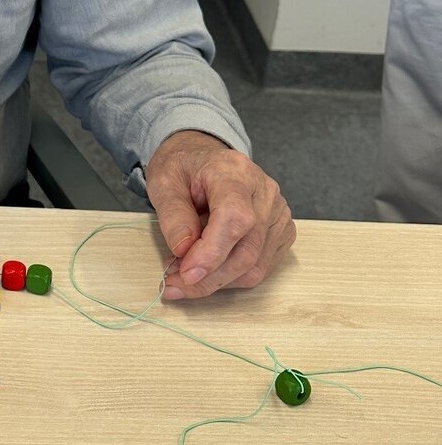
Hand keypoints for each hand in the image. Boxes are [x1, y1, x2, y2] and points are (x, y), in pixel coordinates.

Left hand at [144, 130, 294, 300]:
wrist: (204, 160)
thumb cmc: (184, 169)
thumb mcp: (164, 182)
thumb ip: (173, 215)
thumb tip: (184, 250)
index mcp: (234, 172)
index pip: (235, 218)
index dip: (212, 252)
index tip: (185, 273)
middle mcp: (265, 192)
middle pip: (247, 249)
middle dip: (208, 277)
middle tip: (172, 284)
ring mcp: (278, 213)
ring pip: (254, 265)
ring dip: (216, 281)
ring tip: (182, 275)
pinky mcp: (281, 231)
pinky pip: (260, 267)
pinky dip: (230, 277)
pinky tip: (206, 270)